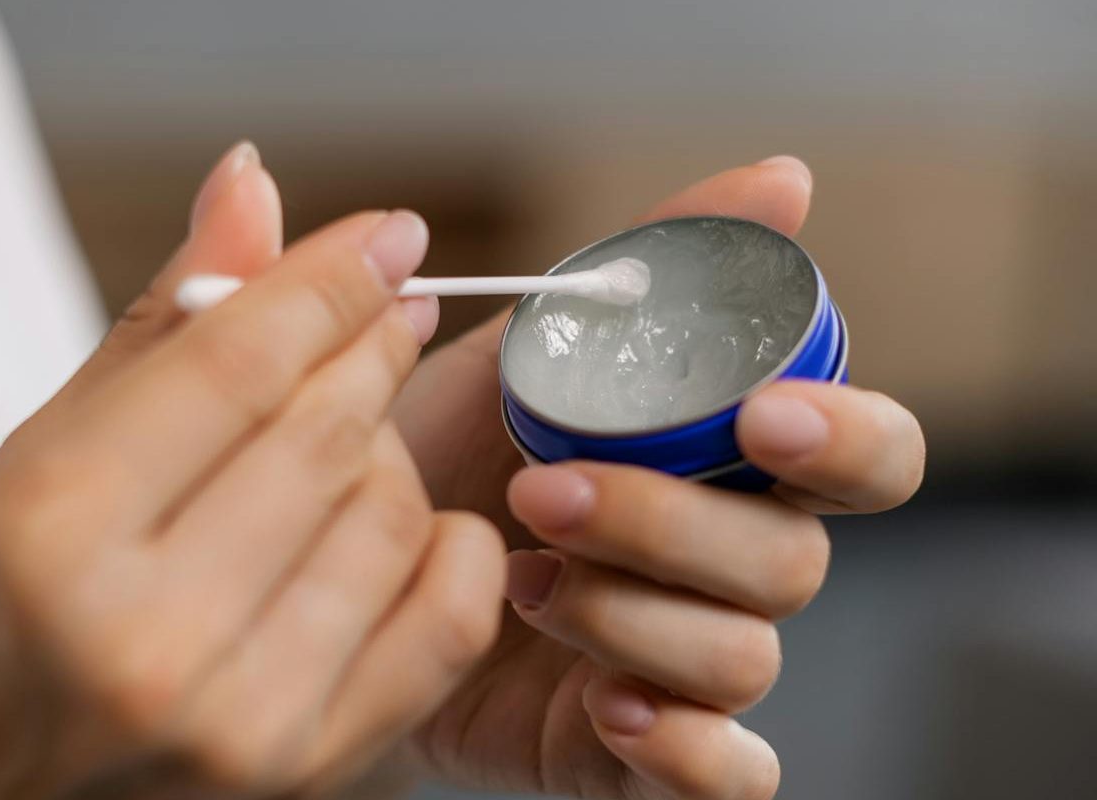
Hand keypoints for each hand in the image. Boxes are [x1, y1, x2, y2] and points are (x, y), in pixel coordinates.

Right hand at [0, 144, 504, 798]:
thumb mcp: (31, 460)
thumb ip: (157, 326)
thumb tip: (253, 179)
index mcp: (51, 532)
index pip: (240, 364)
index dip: (331, 280)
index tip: (389, 235)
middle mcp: (149, 638)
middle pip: (326, 434)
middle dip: (369, 346)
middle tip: (381, 310)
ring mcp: (240, 723)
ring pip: (392, 516)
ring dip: (390, 450)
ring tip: (349, 436)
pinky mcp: (307, 775)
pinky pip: (444, 623)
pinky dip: (450, 550)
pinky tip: (409, 521)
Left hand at [394, 157, 925, 798]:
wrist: (329, 573)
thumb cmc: (432, 450)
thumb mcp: (515, 345)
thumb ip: (636, 262)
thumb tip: (786, 173)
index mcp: (716, 464)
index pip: (860, 455)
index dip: (846, 436)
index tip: (766, 413)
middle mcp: (722, 564)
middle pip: (793, 560)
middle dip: (677, 524)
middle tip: (545, 490)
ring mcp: (685, 663)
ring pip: (744, 656)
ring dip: (636, 614)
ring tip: (519, 579)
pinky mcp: (641, 753)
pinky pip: (727, 775)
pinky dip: (687, 749)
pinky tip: (608, 707)